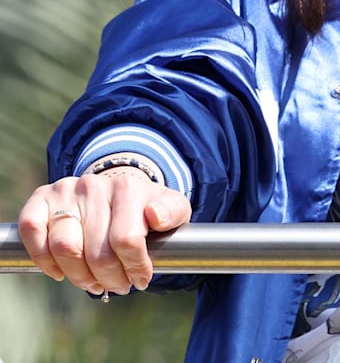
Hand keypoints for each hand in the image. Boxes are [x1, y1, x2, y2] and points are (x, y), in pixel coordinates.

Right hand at [18, 170, 192, 295]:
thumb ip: (173, 212)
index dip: (134, 268)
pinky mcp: (41, 198)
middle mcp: (94, 186)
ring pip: (64, 248)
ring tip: (94, 282)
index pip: (126, 240)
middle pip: (96, 253)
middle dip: (110, 279)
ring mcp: (66, 191)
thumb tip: (156, 216)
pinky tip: (60, 272)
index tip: (141, 279)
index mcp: (128, 188)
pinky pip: (33, 231)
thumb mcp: (171, 207)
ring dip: (79, 277)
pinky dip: (43, 259)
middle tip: (118, 286)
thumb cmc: (144, 208)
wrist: (116, 190)